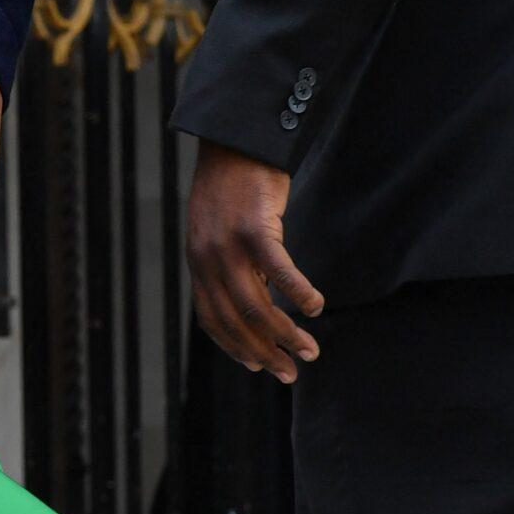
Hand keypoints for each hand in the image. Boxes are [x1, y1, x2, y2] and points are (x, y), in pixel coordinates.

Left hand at [186, 140, 321, 384]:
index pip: (211, 320)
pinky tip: (315, 306)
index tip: (257, 366)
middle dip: (265, 353)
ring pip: (257, 306)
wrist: (234, 141)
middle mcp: (207, 260)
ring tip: (310, 349)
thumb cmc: (234, 187)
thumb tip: (258, 299)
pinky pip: (279, 272)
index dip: (234, 347)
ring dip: (286, 334)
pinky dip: (298, 293)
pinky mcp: (254, 228)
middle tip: (291, 372)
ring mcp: (228, 245)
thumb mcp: (219, 231)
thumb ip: (231, 265)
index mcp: (198, 263)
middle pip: (236, 321)